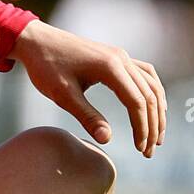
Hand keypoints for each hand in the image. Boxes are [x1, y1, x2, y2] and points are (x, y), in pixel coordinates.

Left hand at [11, 21, 166, 155]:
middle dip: (153, 126)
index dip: (142, 128)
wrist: (37, 41)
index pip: (137, 102)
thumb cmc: (46, 67)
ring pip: (151, 85)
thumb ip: (87, 116)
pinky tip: (153, 108)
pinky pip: (145, 74)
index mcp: (110, 67)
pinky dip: (153, 93)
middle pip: (149, 95)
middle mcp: (121, 58)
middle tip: (150, 152)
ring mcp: (121, 56)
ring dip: (157, 111)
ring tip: (157, 136)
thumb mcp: (63, 95)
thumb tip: (108, 140)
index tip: (140, 149)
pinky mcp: (117, 57)